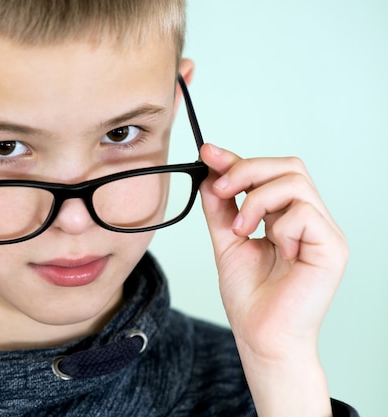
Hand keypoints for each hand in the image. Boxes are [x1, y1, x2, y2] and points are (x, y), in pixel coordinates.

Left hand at [199, 143, 347, 416]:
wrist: (260, 336)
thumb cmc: (250, 297)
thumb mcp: (228, 241)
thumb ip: (221, 207)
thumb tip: (210, 173)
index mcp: (286, 216)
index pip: (270, 172)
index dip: (238, 159)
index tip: (207, 153)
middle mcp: (309, 219)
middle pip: (288, 166)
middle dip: (247, 170)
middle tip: (221, 189)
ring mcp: (324, 232)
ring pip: (295, 182)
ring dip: (257, 199)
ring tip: (242, 228)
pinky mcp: (331, 247)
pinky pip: (305, 212)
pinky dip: (279, 224)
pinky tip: (273, 248)